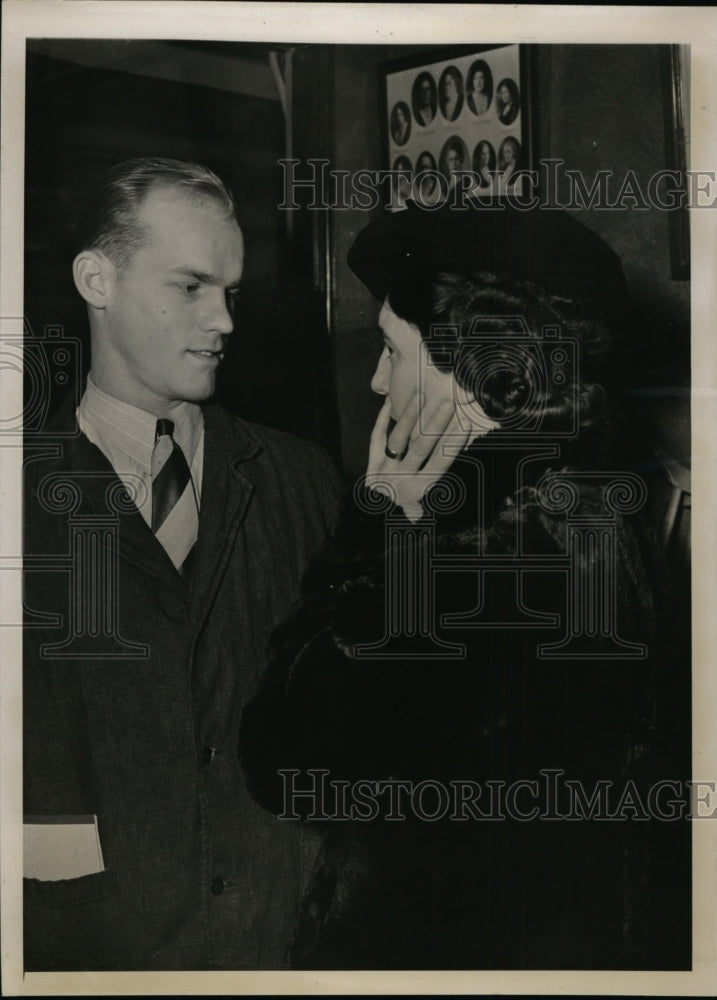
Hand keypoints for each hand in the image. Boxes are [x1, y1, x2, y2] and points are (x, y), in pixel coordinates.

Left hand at [366, 372, 497, 522]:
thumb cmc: (404, 522)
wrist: (371, 532)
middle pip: (421, 447)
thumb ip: (436, 498)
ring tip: (420, 394)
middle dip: (435, 425)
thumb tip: (458, 471)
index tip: (466, 425)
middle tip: (448, 403)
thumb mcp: (422, 514)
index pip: (440, 463)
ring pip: (398, 439)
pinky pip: (375, 440)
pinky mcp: (370, 467)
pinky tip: (388, 403)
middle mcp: (401, 480)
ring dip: (409, 416)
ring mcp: (384, 471)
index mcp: (419, 491)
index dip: (453, 444)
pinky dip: (381, 422)